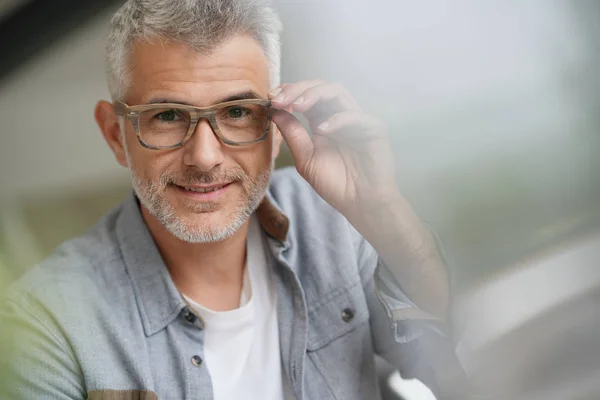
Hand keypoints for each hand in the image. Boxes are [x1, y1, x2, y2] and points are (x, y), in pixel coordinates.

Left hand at [269, 80, 401, 222]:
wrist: (360, 204)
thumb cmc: (336, 184)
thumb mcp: (305, 159)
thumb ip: (292, 134)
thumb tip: (274, 111)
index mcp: (324, 123)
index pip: (307, 96)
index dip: (289, 92)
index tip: (271, 98)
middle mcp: (340, 117)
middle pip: (320, 87)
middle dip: (297, 89)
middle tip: (279, 99)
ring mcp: (357, 121)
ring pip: (337, 92)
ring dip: (314, 94)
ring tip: (297, 106)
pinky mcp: (374, 128)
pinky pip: (355, 115)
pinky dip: (337, 119)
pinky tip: (322, 130)